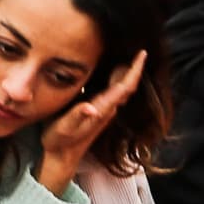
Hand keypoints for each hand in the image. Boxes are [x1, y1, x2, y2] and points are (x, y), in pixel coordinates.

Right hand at [34, 55, 143, 192]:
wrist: (61, 158)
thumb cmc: (60, 141)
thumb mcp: (64, 127)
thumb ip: (77, 116)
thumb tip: (90, 107)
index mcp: (102, 108)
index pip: (125, 87)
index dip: (135, 70)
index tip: (142, 53)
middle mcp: (107, 108)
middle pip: (127, 84)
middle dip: (134, 66)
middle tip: (136, 45)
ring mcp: (103, 109)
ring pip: (120, 87)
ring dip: (126, 70)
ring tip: (126, 51)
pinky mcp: (96, 109)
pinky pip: (111, 90)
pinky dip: (115, 76)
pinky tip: (107, 67)